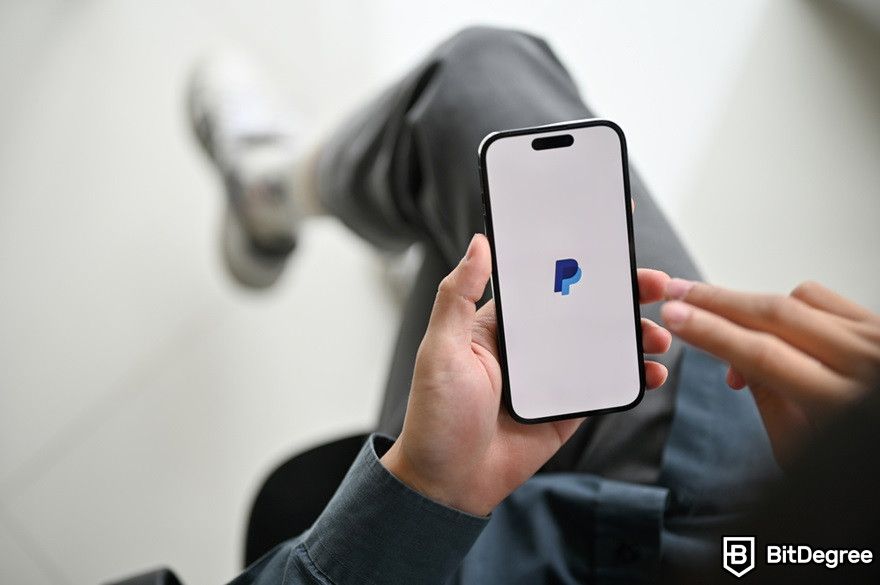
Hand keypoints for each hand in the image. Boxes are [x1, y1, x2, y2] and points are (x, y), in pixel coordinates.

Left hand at [381, 233, 672, 515]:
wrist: (449, 483)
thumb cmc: (435, 416)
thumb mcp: (440, 349)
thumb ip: (457, 295)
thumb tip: (478, 243)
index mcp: (500, 323)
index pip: (545, 281)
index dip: (578, 259)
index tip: (612, 241)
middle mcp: (529, 345)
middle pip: (584, 308)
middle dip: (623, 293)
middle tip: (657, 284)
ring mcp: (551, 376)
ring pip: (603, 345)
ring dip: (635, 335)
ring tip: (659, 334)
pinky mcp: (567, 408)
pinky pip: (606, 386)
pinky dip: (633, 376)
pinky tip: (652, 371)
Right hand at [661, 279, 879, 466]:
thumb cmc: (852, 463)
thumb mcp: (799, 448)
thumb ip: (766, 398)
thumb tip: (731, 355)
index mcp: (842, 403)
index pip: (761, 354)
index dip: (710, 333)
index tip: (674, 318)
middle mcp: (866, 362)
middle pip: (776, 315)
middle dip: (717, 302)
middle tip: (678, 293)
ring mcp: (877, 338)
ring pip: (798, 299)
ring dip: (750, 305)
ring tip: (721, 322)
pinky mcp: (879, 325)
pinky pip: (824, 299)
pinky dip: (790, 305)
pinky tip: (771, 324)